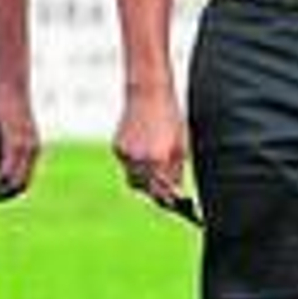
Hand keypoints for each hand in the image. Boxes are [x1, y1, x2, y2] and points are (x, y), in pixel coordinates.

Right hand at [0, 78, 39, 202]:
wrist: (11, 85)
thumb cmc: (6, 104)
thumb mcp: (5, 132)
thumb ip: (3, 150)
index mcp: (32, 150)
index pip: (24, 181)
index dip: (8, 192)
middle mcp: (33, 151)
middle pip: (21, 186)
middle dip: (2, 196)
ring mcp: (26, 148)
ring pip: (14, 182)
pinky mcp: (16, 142)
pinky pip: (6, 170)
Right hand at [112, 85, 188, 209]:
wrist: (147, 93)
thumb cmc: (169, 116)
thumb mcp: (180, 143)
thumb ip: (177, 170)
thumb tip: (177, 191)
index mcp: (159, 159)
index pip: (164, 191)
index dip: (171, 200)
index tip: (178, 205)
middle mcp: (141, 160)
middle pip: (148, 190)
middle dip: (158, 194)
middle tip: (168, 198)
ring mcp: (126, 155)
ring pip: (134, 181)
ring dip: (146, 183)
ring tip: (157, 179)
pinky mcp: (117, 148)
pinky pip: (127, 166)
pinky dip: (136, 167)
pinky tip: (144, 157)